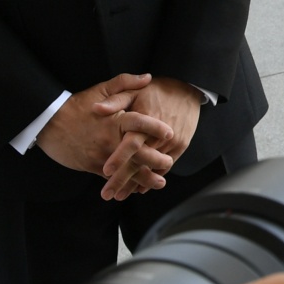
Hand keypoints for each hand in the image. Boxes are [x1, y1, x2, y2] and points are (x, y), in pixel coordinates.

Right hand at [38, 73, 162, 174]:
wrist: (48, 123)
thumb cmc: (77, 105)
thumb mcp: (100, 90)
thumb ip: (125, 83)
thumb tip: (149, 77)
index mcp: (114, 119)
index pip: (139, 123)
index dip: (155, 128)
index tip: (170, 132)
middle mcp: (110, 139)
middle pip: (138, 152)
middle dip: (156, 159)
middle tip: (169, 162)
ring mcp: (101, 154)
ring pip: (127, 168)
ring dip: (144, 177)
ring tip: (160, 181)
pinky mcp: (92, 165)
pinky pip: (112, 177)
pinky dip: (126, 183)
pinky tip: (137, 188)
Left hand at [100, 78, 202, 201]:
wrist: (187, 88)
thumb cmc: (156, 90)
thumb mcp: (134, 91)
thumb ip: (115, 100)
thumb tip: (96, 109)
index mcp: (147, 120)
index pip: (131, 143)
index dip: (119, 158)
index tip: (105, 171)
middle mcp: (160, 135)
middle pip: (140, 162)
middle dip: (123, 180)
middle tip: (107, 194)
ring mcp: (172, 142)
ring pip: (151, 167)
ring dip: (136, 183)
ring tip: (120, 195)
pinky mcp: (180, 146)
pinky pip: (165, 166)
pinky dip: (151, 177)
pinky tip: (139, 188)